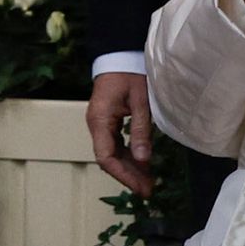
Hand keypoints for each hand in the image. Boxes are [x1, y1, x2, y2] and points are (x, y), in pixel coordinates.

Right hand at [88, 70, 155, 194]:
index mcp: (100, 121)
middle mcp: (96, 125)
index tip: (139, 187)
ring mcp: (100, 124)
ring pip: (112, 153)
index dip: (122, 175)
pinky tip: (142, 164)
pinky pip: (116, 144)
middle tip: (148, 191)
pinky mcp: (108, 121)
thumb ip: (141, 130)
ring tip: (148, 182)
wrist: (120, 54)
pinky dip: (129, 156)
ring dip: (129, 168)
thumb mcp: (140, 101)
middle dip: (128, 176)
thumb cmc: (130, 73)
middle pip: (109, 159)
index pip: (106, 157)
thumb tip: (144, 159)